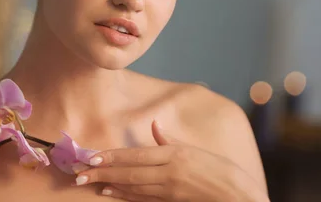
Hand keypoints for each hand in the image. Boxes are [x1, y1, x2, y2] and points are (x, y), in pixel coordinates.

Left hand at [75, 121, 268, 201]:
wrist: (242, 199)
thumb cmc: (224, 172)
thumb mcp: (197, 151)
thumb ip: (171, 141)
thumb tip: (154, 126)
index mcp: (175, 155)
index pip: (135, 155)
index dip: (111, 156)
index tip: (91, 156)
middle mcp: (169, 173)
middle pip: (128, 172)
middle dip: (101, 172)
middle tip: (78, 173)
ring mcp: (169, 191)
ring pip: (132, 187)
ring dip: (109, 183)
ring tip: (90, 181)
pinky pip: (143, 199)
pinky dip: (125, 195)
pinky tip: (112, 192)